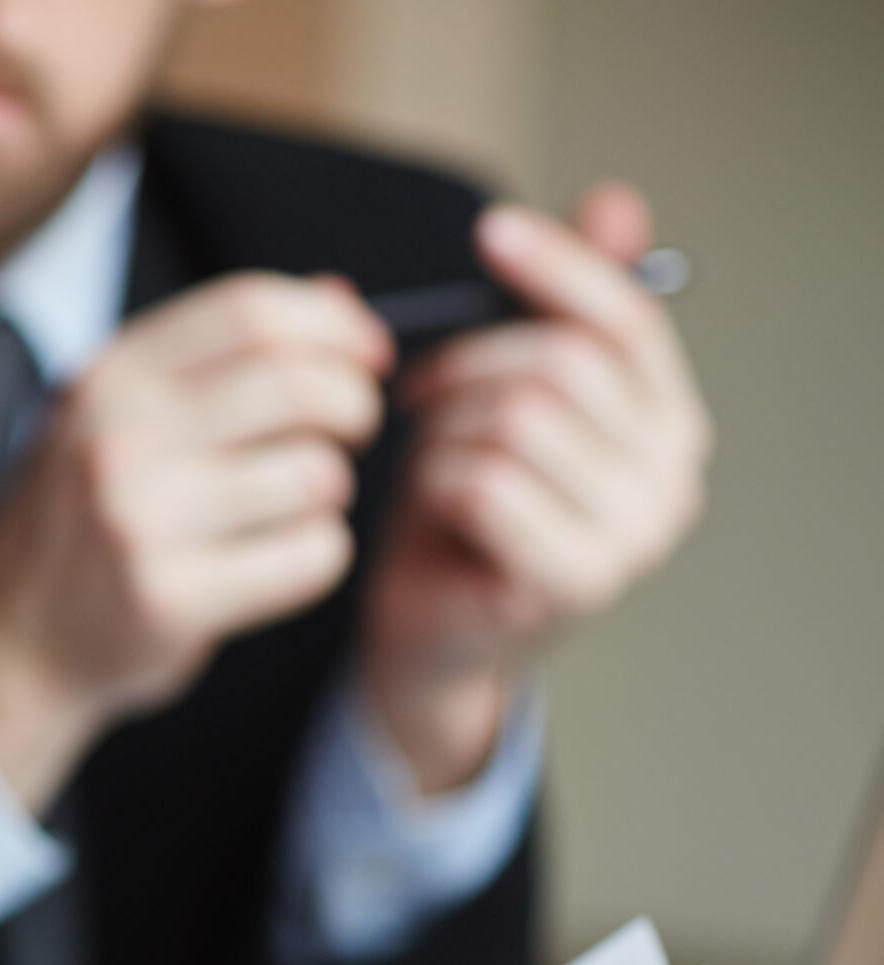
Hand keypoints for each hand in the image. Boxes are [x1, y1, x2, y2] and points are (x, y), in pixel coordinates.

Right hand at [0, 273, 391, 810]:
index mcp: (109, 378)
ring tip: (291, 508)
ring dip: (329, 492)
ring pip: (314, 475)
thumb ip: (218, 355)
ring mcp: (139, 520)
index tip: (366, 358)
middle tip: (348, 433)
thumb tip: (342, 300)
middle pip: (296, 384)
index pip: (251, 312)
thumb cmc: (84, 522)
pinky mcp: (169, 598)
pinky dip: (317, 557)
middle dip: (353, 405)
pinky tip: (277, 562)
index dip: (335, 327)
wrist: (12, 640)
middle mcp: (117, 438)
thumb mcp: (119, 415)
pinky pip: (309, 556)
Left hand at [366, 184, 710, 791]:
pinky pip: (486, 482)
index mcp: (668, 420)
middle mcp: (673, 476)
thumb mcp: (500, 394)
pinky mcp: (577, 579)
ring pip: (517, 420)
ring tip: (429, 463)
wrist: (430, 636)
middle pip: (562, 364)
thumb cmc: (460, 510)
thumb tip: (616, 202)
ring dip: (443, 432)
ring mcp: (634, 535)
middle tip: (416, 392)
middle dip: (468, 365)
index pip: (626, 319)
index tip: (489, 231)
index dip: (558, 267)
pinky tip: (432, 510)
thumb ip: (553, 309)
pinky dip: (437, 483)